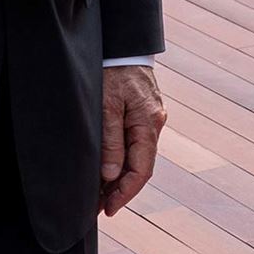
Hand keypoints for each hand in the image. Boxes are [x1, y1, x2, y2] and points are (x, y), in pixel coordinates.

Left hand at [101, 65, 167, 215]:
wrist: (124, 43)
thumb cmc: (113, 71)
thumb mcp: (106, 105)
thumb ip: (110, 140)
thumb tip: (110, 175)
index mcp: (149, 123)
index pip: (142, 169)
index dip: (125, 193)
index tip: (108, 210)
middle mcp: (155, 123)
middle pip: (141, 166)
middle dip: (120, 190)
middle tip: (98, 208)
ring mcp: (151, 118)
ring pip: (138, 156)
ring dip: (120, 177)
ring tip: (98, 194)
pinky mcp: (144, 113)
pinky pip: (135, 143)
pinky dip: (122, 160)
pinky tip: (107, 169)